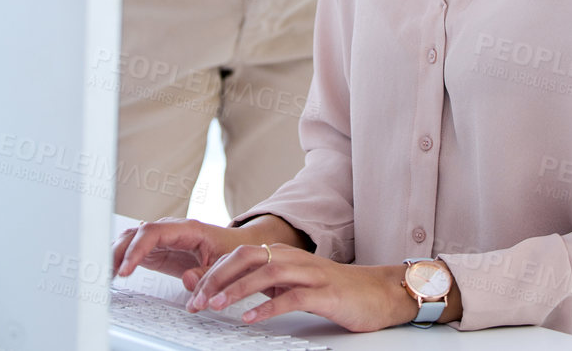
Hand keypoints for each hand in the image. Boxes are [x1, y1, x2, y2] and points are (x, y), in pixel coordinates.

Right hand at [112, 218, 254, 290]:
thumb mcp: (225, 264)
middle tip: (108, 273)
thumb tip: (186, 281)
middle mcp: (170, 229)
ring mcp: (162, 238)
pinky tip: (112, 271)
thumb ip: (207, 274)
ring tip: (104, 274)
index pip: (152, 232)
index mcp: (186, 229)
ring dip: (116, 254)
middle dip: (119, 252)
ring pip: (131, 239)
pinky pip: (134, 249)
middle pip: (136, 233)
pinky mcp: (158, 250)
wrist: (234, 245)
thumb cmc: (230, 249)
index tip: (126, 269)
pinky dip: (121, 258)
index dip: (136, 249)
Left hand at [186, 244, 424, 331]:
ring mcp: (309, 273)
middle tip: (197, 299)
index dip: (212, 272)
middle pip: (246, 257)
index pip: (238, 255)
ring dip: (237, 289)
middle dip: (217, 277)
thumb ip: (260, 285)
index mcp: (281, 254)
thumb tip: (223, 290)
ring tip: (217, 304)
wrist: (378, 293)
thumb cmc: (332, 289)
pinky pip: (292, 298)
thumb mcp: (290, 285)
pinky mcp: (324, 292)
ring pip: (266, 273)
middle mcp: (292, 258)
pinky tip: (251, 318)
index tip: (193, 293)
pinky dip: (268, 307)